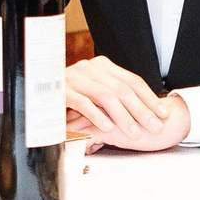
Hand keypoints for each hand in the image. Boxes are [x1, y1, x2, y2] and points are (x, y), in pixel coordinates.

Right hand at [64, 56, 188, 151]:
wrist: (35, 91)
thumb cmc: (69, 96)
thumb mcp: (94, 92)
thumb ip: (114, 96)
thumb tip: (144, 110)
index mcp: (102, 66)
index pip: (132, 81)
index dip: (149, 98)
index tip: (163, 113)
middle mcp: (90, 69)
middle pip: (122, 90)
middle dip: (141, 110)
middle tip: (155, 127)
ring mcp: (74, 78)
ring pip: (105, 97)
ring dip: (123, 117)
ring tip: (134, 132)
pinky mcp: (60, 91)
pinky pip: (83, 103)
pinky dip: (98, 116)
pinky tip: (108, 128)